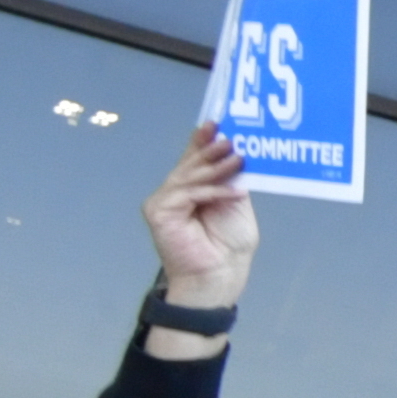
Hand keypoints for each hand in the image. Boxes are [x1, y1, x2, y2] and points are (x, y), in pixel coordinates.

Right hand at [142, 128, 255, 332]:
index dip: (203, 140)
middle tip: (230, 137)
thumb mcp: (235, 203)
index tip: (217, 121)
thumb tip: (238, 152)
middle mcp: (173, 192)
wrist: (219, 275)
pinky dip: (213, 191)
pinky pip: (187, 194)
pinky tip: (236, 191)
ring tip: (238, 157)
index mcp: (191, 188)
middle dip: (210, 148)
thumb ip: (231, 180)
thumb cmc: (228, 243)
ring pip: (188, 176)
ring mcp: (163, 201)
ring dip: (215, 167)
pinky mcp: (158, 212)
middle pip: (190, 164)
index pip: (194, 159)